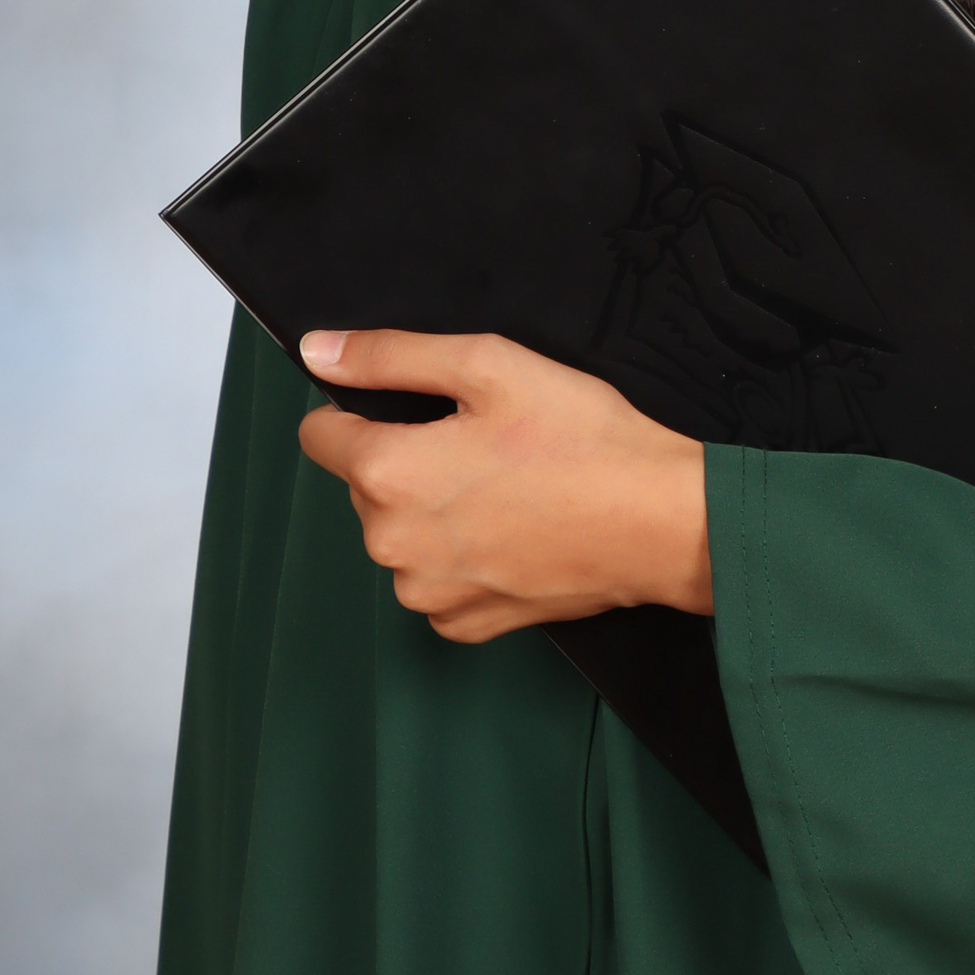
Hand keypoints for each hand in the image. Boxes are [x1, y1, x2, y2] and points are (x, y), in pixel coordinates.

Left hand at [295, 330, 712, 640]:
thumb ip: (392, 356)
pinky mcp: (464, 624)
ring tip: (507, 487)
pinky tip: (513, 531)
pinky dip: (461, 556)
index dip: (365, 409)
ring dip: (432, 510)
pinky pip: (435, 579)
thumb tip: (317, 351)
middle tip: (486, 442)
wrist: (658, 524)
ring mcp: (426, 592)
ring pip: (400, 533)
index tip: (424, 408)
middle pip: (366, 483)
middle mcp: (389, 544)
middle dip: (409, 458)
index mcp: (387, 473)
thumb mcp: (489, 364)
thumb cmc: (580, 437)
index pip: (319, 435)